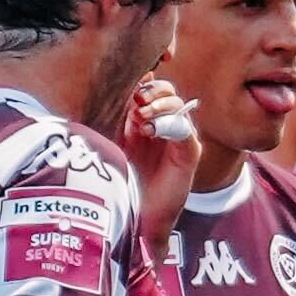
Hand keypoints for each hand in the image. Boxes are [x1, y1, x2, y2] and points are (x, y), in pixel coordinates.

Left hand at [122, 78, 202, 241]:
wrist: (142, 213)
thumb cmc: (128, 178)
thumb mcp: (117, 143)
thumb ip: (116, 121)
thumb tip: (105, 94)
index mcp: (151, 120)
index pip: (153, 89)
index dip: (144, 82)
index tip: (128, 86)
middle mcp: (169, 125)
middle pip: (168, 92)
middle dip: (152, 91)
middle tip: (137, 100)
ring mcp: (182, 138)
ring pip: (178, 106)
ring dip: (159, 105)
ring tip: (142, 118)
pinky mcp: (191, 152)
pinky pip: (185, 129)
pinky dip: (168, 125)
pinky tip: (149, 131)